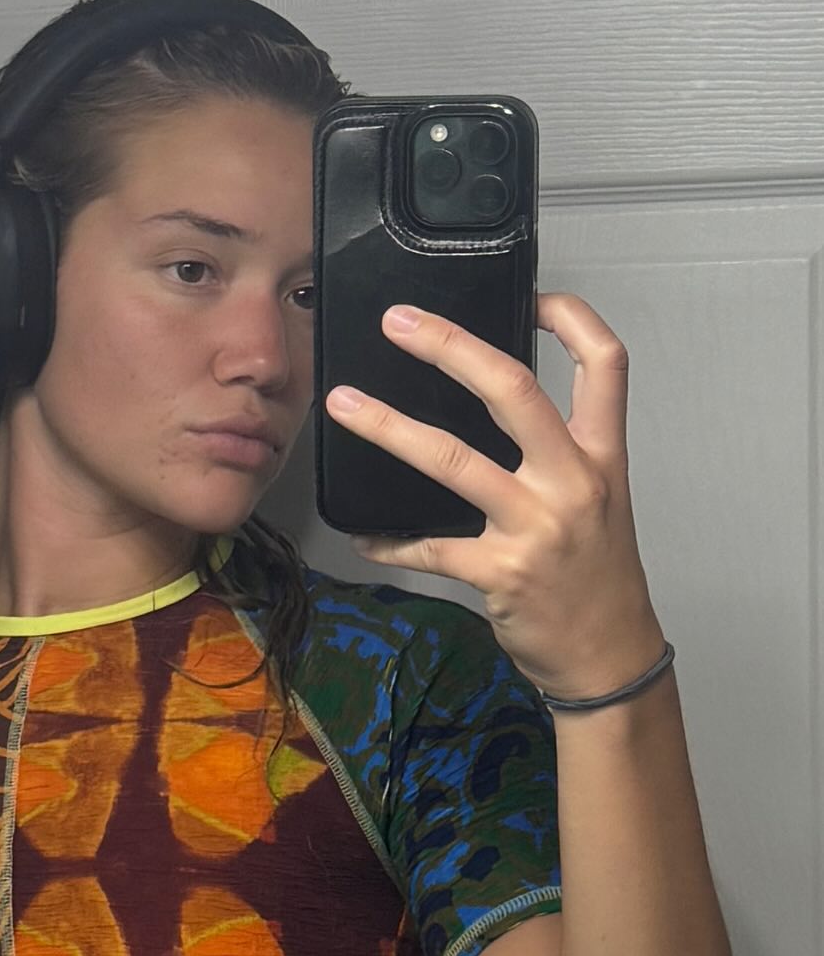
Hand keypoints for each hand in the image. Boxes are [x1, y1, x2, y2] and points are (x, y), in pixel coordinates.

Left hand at [325, 293, 665, 700]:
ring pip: (453, 460)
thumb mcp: (601, 503)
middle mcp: (573, 483)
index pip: (604, 363)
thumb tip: (493, 409)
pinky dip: (390, 539)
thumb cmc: (598, 581)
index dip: (570, 317)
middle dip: (451, 346)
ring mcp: (535, 528)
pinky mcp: (498, 573)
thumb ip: (559, 455)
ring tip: (345, 405)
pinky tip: (364, 535)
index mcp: (602, 457)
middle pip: (513, 390)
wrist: (610, 661)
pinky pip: (429, 547)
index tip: (528, 294)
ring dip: (390, 428)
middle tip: (399, 323)